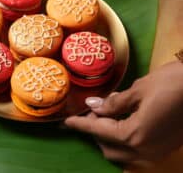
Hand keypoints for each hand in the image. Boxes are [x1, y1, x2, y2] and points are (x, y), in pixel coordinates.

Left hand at [65, 61, 182, 162]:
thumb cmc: (172, 83)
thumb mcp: (138, 90)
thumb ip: (113, 103)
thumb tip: (93, 106)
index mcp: (135, 134)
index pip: (98, 131)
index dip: (80, 124)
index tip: (65, 122)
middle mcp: (145, 150)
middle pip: (108, 148)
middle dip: (94, 131)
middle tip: (89, 111)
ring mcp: (157, 152)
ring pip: (121, 153)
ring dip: (107, 138)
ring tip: (102, 115)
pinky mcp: (164, 148)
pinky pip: (136, 151)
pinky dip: (122, 140)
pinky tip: (120, 121)